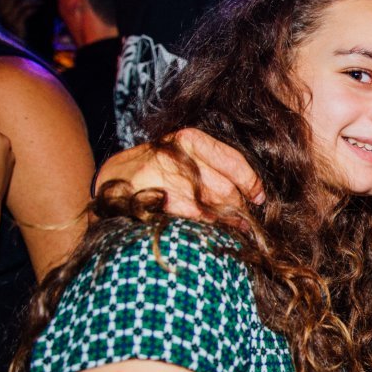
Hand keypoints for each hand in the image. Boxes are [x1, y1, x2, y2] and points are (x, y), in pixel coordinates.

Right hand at [0, 0, 37, 39]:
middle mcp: (2, 8)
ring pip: (21, 2)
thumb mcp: (13, 9)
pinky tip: (39, 7)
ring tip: (41, 0)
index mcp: (0, 3)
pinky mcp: (16, 23)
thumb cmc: (14, 22)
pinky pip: (25, 12)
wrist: (12, 39)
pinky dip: (33, 8)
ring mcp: (8, 16)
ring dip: (33, 0)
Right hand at [95, 128, 262, 220]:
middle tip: (246, 217)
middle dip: (239, 207)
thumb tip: (254, 190)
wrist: (112, 180)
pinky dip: (210, 228)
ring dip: (230, 221)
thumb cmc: (156, 168)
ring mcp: (166, 183)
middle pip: (226, 189)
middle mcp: (179, 158)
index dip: (251, 182)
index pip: (233, 162)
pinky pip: (195, 220)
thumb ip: (213, 164)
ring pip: (213, 207)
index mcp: (189, 140)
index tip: (259, 196)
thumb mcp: (182, 153)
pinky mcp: (157, 205)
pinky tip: (215, 231)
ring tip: (237, 226)